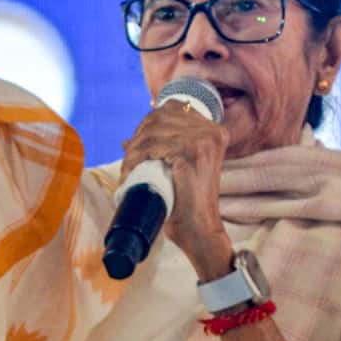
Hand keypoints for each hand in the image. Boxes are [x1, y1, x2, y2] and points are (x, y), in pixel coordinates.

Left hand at [120, 101, 232, 278]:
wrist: (200, 231)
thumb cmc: (187, 203)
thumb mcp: (179, 168)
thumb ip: (162, 149)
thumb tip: (126, 141)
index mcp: (213, 131)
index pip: (172, 108)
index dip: (148, 124)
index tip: (137, 145)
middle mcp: (211, 132)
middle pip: (159, 117)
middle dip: (138, 136)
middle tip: (129, 160)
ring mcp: (203, 141)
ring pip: (152, 131)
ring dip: (133, 149)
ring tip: (127, 168)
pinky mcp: (191, 154)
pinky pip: (152, 146)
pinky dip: (135, 158)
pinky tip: (130, 171)